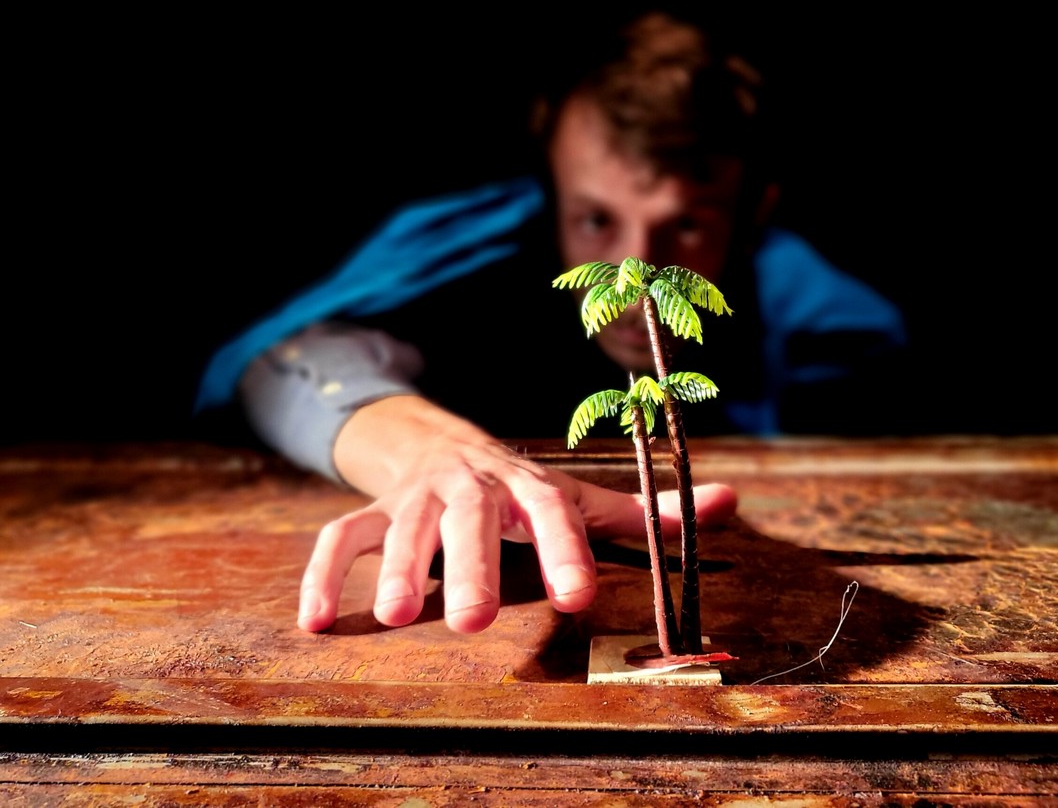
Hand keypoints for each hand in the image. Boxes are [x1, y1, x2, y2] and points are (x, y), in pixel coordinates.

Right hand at [296, 394, 737, 632]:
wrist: (442, 442)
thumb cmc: (523, 489)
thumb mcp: (579, 497)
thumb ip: (644, 513)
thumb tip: (730, 502)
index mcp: (526, 484)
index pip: (550, 511)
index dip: (565, 550)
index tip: (579, 598)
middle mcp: (470, 485)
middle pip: (468, 518)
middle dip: (467, 567)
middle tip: (469, 624)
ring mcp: (416, 497)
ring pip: (400, 524)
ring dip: (393, 567)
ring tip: (394, 616)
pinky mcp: (373, 510)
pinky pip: (337, 535)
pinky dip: (323, 574)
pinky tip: (319, 623)